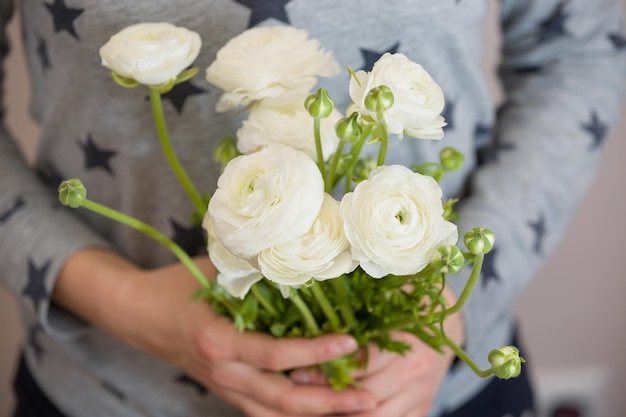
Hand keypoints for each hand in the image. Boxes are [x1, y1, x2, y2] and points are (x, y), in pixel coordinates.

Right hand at [53, 249, 376, 416]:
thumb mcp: (214, 271)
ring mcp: (226, 389)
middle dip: (331, 403)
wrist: (137, 315)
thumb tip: (304, 258)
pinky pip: (266, 412)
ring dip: (319, 413)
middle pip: (284, 401)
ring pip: (277, 414)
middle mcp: (224, 373)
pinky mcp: (228, 393)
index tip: (351, 342)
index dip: (315, 352)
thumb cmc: (176, 287)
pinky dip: (296, 413)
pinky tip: (325, 409)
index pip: (274, 355)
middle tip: (371, 398)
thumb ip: (255, 271)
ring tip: (358, 408)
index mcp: (218, 341)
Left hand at [290, 288, 464, 416]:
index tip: (298, 369)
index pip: (361, 364)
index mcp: (406, 344)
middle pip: (364, 396)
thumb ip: (369, 290)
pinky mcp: (419, 410)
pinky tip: (337, 412)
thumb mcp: (396, 292)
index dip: (327, 369)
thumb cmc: (413, 306)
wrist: (449, 330)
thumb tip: (326, 278)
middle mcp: (414, 375)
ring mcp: (418, 397)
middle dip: (328, 396)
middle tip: (299, 390)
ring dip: (343, 415)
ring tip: (315, 407)